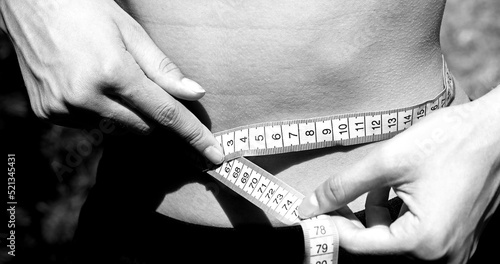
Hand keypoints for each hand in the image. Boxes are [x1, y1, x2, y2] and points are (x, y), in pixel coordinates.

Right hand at [0, 0, 223, 164]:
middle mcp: (85, 97)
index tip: (215, 156)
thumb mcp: (131, 31)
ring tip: (125, 87)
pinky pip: (92, 126)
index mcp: (111, 72)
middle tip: (183, 122)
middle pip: (144, 129)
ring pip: (119, 131)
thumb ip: (163, 68)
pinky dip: (107, 115)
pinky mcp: (48, 113)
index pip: (165, 114)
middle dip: (166, 126)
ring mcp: (63, 109)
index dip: (193, 136)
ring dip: (135, 118)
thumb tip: (195, 94)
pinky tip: (100, 91)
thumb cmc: (86, 9)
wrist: (29, 4)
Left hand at [298, 92, 499, 262]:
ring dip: (381, 212)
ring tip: (385, 183)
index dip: (333, 225)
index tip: (315, 211)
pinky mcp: (457, 235)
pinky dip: (401, 213)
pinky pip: (416, 232)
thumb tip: (312, 206)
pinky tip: (402, 189)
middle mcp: (441, 254)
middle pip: (379, 242)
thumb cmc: (451, 142)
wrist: (496, 130)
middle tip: (348, 191)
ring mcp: (453, 247)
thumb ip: (343, 187)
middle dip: (360, 216)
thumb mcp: (387, 161)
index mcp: (424, 242)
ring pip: (395, 237)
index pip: (360, 245)